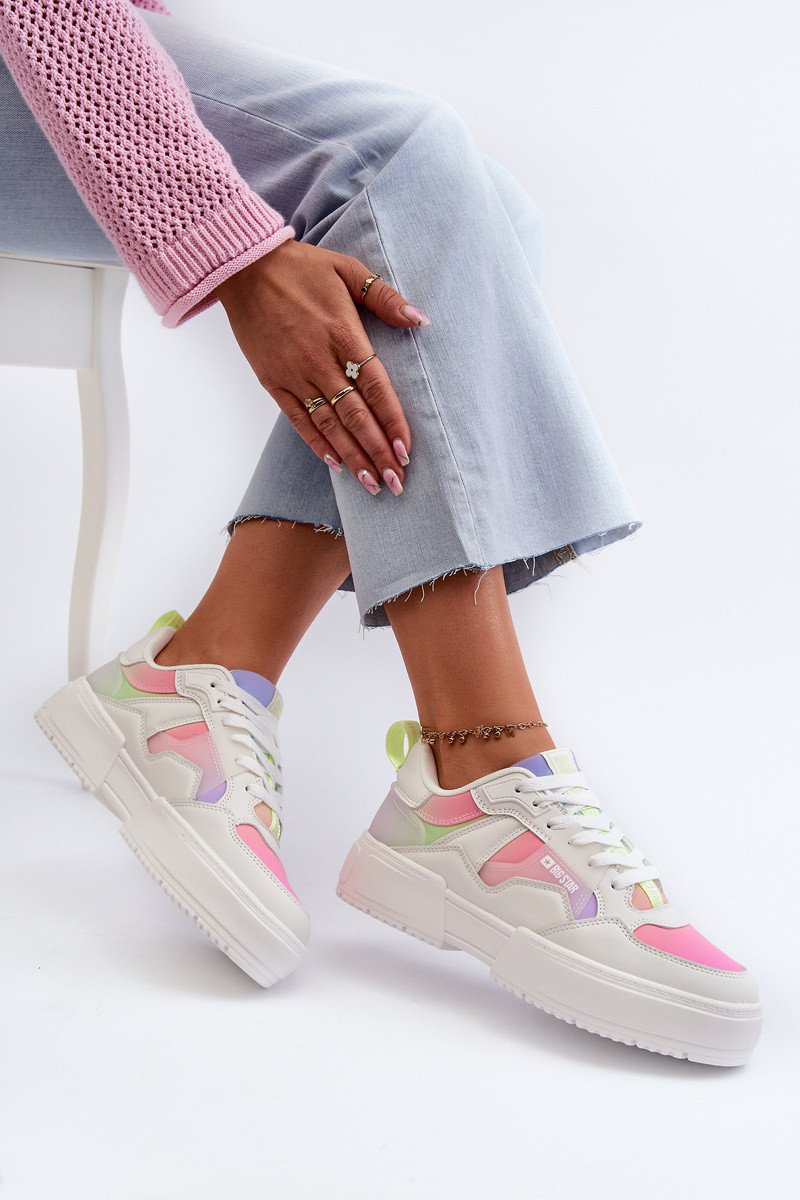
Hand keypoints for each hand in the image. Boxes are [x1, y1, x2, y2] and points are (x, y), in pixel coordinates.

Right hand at [214, 239, 430, 494]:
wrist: (244, 266)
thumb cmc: (301, 267)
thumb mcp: (348, 269)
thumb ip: (384, 297)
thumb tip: (420, 320)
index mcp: (343, 333)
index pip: (376, 387)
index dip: (392, 421)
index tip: (407, 450)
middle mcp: (319, 359)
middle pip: (355, 415)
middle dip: (377, 451)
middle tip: (396, 481)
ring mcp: (294, 373)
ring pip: (328, 424)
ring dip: (352, 456)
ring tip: (371, 483)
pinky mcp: (272, 380)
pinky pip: (298, 419)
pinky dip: (317, 444)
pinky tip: (336, 464)